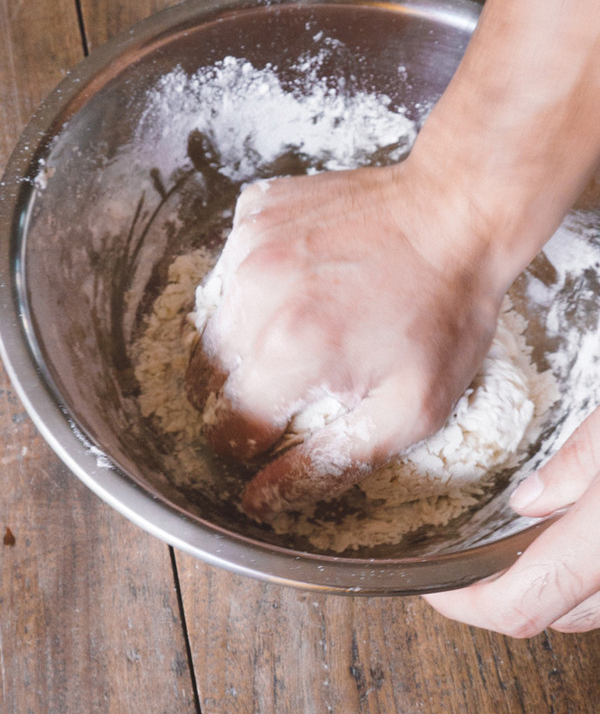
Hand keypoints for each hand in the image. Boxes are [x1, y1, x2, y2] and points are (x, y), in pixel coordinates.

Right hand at [186, 157, 503, 520]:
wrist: (457, 212)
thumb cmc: (444, 314)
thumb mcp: (411, 410)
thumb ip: (330, 463)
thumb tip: (259, 500)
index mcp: (289, 351)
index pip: (226, 429)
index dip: (250, 445)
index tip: (278, 433)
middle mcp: (255, 295)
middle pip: (204, 378)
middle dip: (238, 397)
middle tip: (291, 385)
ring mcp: (250, 245)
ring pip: (210, 325)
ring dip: (243, 344)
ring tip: (300, 332)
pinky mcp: (255, 212)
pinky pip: (229, 270)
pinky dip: (253, 289)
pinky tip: (302, 284)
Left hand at [424, 406, 599, 635]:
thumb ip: (574, 464)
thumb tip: (528, 501)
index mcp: (599, 545)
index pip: (517, 605)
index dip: (464, 607)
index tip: (436, 590)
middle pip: (551, 614)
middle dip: (506, 593)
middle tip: (474, 562)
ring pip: (584, 609)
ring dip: (551, 586)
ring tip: (526, 544)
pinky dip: (584, 577)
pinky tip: (575, 536)